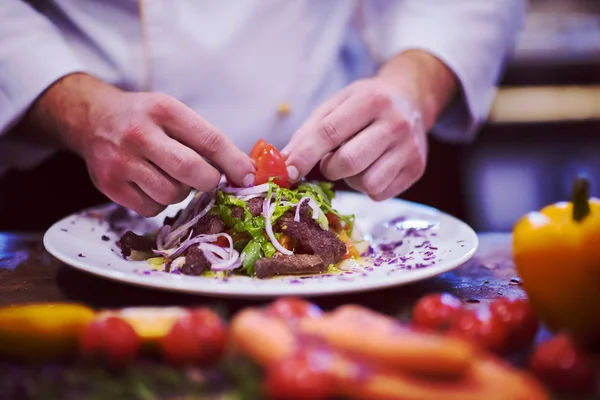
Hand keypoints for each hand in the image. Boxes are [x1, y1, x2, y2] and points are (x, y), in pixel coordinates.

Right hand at [25, 74, 254, 215]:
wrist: (92, 118)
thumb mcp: (175, 115)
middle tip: (208, 179)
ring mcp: (121, 161)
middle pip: (191, 171)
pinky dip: (160, 203)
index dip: (234, 163)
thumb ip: (207, 141)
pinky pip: (151, 209)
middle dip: (208, 181)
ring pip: (172, 195)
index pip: (209, 140)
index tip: (248, 178)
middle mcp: (140, 134)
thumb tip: (246, 173)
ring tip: (171, 176)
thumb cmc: (145, 119)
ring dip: (182, 192)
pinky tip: (152, 185)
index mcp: (164, 110)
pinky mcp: (109, 185)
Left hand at [282, 50, 456, 200]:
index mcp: (370, 100)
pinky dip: (368, 186)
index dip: (304, 155)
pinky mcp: (416, 169)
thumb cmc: (365, 103)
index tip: (288, 172)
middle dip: (330, 168)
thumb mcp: (336, 104)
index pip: (329, 133)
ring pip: (366, 183)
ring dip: (351, 179)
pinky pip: (380, 193)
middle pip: (348, 162)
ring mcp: (410, 148)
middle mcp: (395, 123)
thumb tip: (284, 163)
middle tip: (332, 160)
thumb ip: (309, 132)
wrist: (411, 99)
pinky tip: (373, 168)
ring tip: (358, 160)